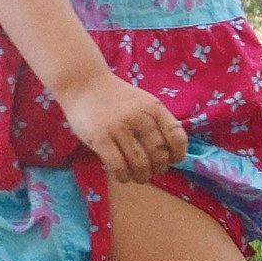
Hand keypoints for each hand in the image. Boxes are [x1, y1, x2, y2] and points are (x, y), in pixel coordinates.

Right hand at [57, 73, 186, 186]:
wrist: (84, 84)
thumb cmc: (115, 97)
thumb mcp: (143, 102)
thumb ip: (156, 121)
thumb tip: (168, 153)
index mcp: (154, 108)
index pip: (176, 136)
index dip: (177, 154)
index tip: (172, 160)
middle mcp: (139, 117)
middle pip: (159, 154)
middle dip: (158, 169)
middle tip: (151, 172)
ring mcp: (119, 128)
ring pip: (140, 164)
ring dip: (142, 176)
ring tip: (138, 176)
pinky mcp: (100, 139)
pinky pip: (118, 166)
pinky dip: (123, 176)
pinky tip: (122, 175)